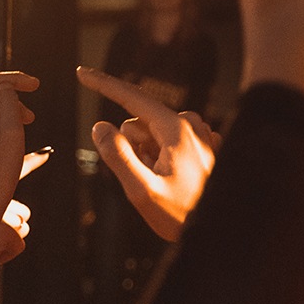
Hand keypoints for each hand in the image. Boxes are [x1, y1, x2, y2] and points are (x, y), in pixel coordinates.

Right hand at [79, 66, 218, 240]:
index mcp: (177, 128)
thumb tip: (101, 126)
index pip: (133, 97)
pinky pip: (167, 144)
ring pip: (152, 135)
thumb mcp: (142, 192)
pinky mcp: (202, 145)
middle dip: (132, 149)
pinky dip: (160, 160)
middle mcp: (191, 123)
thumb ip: (118, 156)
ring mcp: (198, 133)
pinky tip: (174, 183)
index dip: (104, 84)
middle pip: (139, 124)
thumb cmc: (184, 215)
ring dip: (147, 158)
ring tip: (164, 186)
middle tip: (148, 181)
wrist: (221, 230)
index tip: (82, 73)